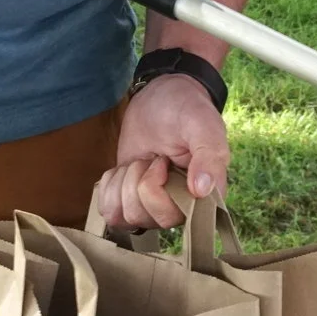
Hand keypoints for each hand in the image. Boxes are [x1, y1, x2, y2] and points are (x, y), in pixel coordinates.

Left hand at [93, 73, 227, 230]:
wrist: (160, 97)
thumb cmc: (186, 109)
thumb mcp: (202, 124)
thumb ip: (208, 154)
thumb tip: (203, 190)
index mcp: (203, 198)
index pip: (172, 217)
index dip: (157, 189)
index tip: (164, 161)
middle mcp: (179, 209)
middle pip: (143, 218)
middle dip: (138, 180)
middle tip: (154, 157)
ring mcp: (152, 209)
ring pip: (123, 217)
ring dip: (124, 181)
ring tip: (141, 160)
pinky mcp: (129, 202)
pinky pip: (108, 212)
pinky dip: (109, 186)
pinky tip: (125, 168)